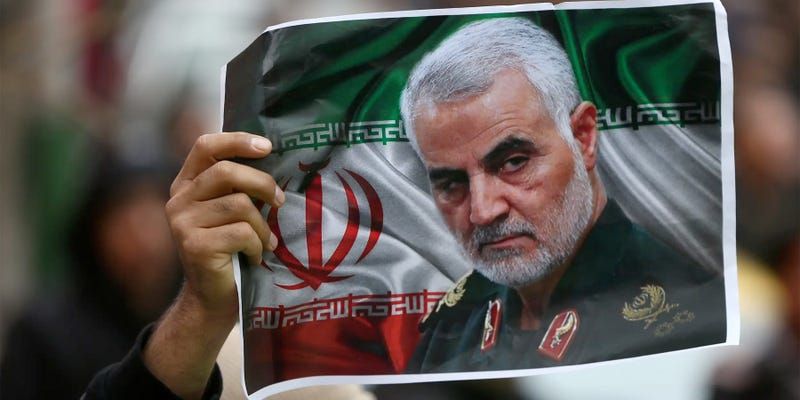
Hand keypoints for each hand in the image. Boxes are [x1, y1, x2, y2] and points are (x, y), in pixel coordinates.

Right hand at [144, 132, 283, 398]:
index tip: (267, 146)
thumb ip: (239, 186)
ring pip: (239, 205)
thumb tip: (275, 157)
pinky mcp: (194, 246)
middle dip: (262, 183)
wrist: (212, 299)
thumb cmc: (230, 251)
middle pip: (227, 172)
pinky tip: (256, 257)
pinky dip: (257, 245)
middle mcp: (178, 199)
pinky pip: (241, 233)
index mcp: (186, 184)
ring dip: (262, 225)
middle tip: (280, 200)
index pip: (206, 146)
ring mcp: (182, 223)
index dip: (237, 141)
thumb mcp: (230, 212)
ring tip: (266, 241)